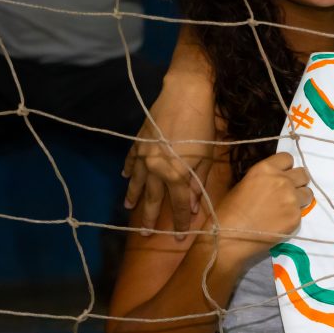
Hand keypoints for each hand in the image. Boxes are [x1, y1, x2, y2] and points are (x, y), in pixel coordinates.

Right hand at [123, 79, 215, 237]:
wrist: (185, 95)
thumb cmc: (203, 126)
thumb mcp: (207, 158)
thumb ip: (198, 184)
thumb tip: (193, 207)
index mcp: (177, 175)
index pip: (180, 205)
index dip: (181, 222)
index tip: (180, 237)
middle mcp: (157, 169)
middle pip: (154, 198)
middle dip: (151, 218)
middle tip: (145, 235)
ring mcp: (144, 155)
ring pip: (137, 182)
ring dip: (133, 196)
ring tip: (128, 208)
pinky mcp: (138, 141)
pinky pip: (131, 160)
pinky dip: (129, 170)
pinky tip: (126, 177)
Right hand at [211, 152, 311, 261]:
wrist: (229, 236)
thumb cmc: (229, 211)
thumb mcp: (243, 183)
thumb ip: (264, 179)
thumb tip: (273, 181)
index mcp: (266, 168)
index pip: (288, 158)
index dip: (286, 168)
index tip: (282, 176)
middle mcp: (283, 180)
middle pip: (303, 174)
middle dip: (297, 182)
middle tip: (287, 192)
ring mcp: (292, 199)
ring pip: (308, 193)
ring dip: (300, 198)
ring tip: (286, 208)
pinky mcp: (296, 217)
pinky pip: (302, 212)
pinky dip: (293, 216)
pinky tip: (280, 222)